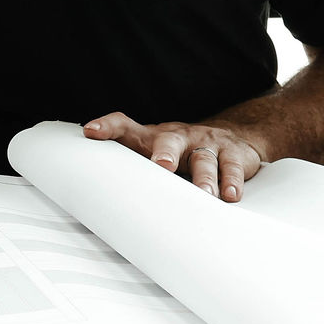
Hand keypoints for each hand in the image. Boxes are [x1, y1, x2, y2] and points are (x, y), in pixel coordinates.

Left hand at [84, 112, 265, 201]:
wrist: (234, 137)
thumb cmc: (181, 153)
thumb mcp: (156, 154)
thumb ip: (134, 169)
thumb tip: (99, 198)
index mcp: (153, 137)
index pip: (125, 125)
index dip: (108, 126)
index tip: (90, 131)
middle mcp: (178, 136)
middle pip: (169, 140)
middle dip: (164, 153)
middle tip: (161, 166)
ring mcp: (206, 143)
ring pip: (204, 158)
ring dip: (203, 178)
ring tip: (204, 194)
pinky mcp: (232, 153)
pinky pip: (232, 167)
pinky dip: (232, 181)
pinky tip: (230, 195)